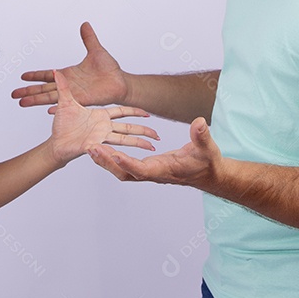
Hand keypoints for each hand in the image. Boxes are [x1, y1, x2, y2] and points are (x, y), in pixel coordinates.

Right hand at [13, 22, 129, 107]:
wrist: (121, 83)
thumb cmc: (110, 70)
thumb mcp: (96, 51)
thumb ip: (88, 38)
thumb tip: (85, 24)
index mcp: (68, 75)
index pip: (47, 75)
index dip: (35, 76)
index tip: (23, 77)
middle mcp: (68, 85)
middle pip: (43, 88)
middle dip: (28, 91)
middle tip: (14, 94)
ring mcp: (73, 94)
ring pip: (50, 97)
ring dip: (36, 100)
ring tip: (22, 103)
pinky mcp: (81, 101)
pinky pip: (67, 104)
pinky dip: (57, 108)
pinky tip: (48, 111)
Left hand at [48, 70, 158, 165]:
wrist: (55, 143)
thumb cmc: (61, 126)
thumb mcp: (64, 103)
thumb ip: (63, 87)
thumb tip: (56, 71)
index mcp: (100, 116)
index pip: (122, 112)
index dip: (135, 111)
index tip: (148, 113)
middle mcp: (103, 128)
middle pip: (128, 128)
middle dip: (143, 130)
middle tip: (157, 135)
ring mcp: (101, 137)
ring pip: (124, 139)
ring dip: (138, 143)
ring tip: (151, 147)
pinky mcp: (95, 146)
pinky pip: (110, 147)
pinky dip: (120, 151)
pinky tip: (129, 155)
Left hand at [88, 117, 220, 187]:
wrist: (207, 174)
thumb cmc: (207, 162)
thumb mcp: (207, 148)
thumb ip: (202, 136)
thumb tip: (199, 122)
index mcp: (165, 170)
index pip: (143, 170)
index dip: (128, 163)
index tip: (114, 155)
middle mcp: (153, 173)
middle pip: (125, 173)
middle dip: (108, 162)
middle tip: (91, 149)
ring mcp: (148, 171)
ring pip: (122, 170)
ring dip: (106, 161)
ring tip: (91, 147)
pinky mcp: (147, 167)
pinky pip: (125, 165)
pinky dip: (113, 158)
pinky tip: (103, 147)